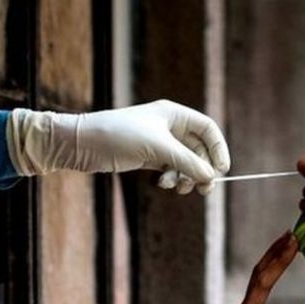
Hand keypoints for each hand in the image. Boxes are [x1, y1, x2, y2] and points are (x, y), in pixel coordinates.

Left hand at [6, 100, 230, 193]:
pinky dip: (171, 178)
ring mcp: (158, 142)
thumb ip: (187, 162)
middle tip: (204, 189)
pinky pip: (170, 169)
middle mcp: (168, 126)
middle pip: (198, 149)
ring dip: (186, 176)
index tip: (222, 170)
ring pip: (185, 162)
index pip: (207, 129)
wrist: (82, 143)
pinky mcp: (146, 157)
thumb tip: (211, 176)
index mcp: (173, 114)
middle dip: (202, 169)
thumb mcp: (158, 149)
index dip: (217, 149)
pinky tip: (162, 183)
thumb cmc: (118, 136)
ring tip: (178, 187)